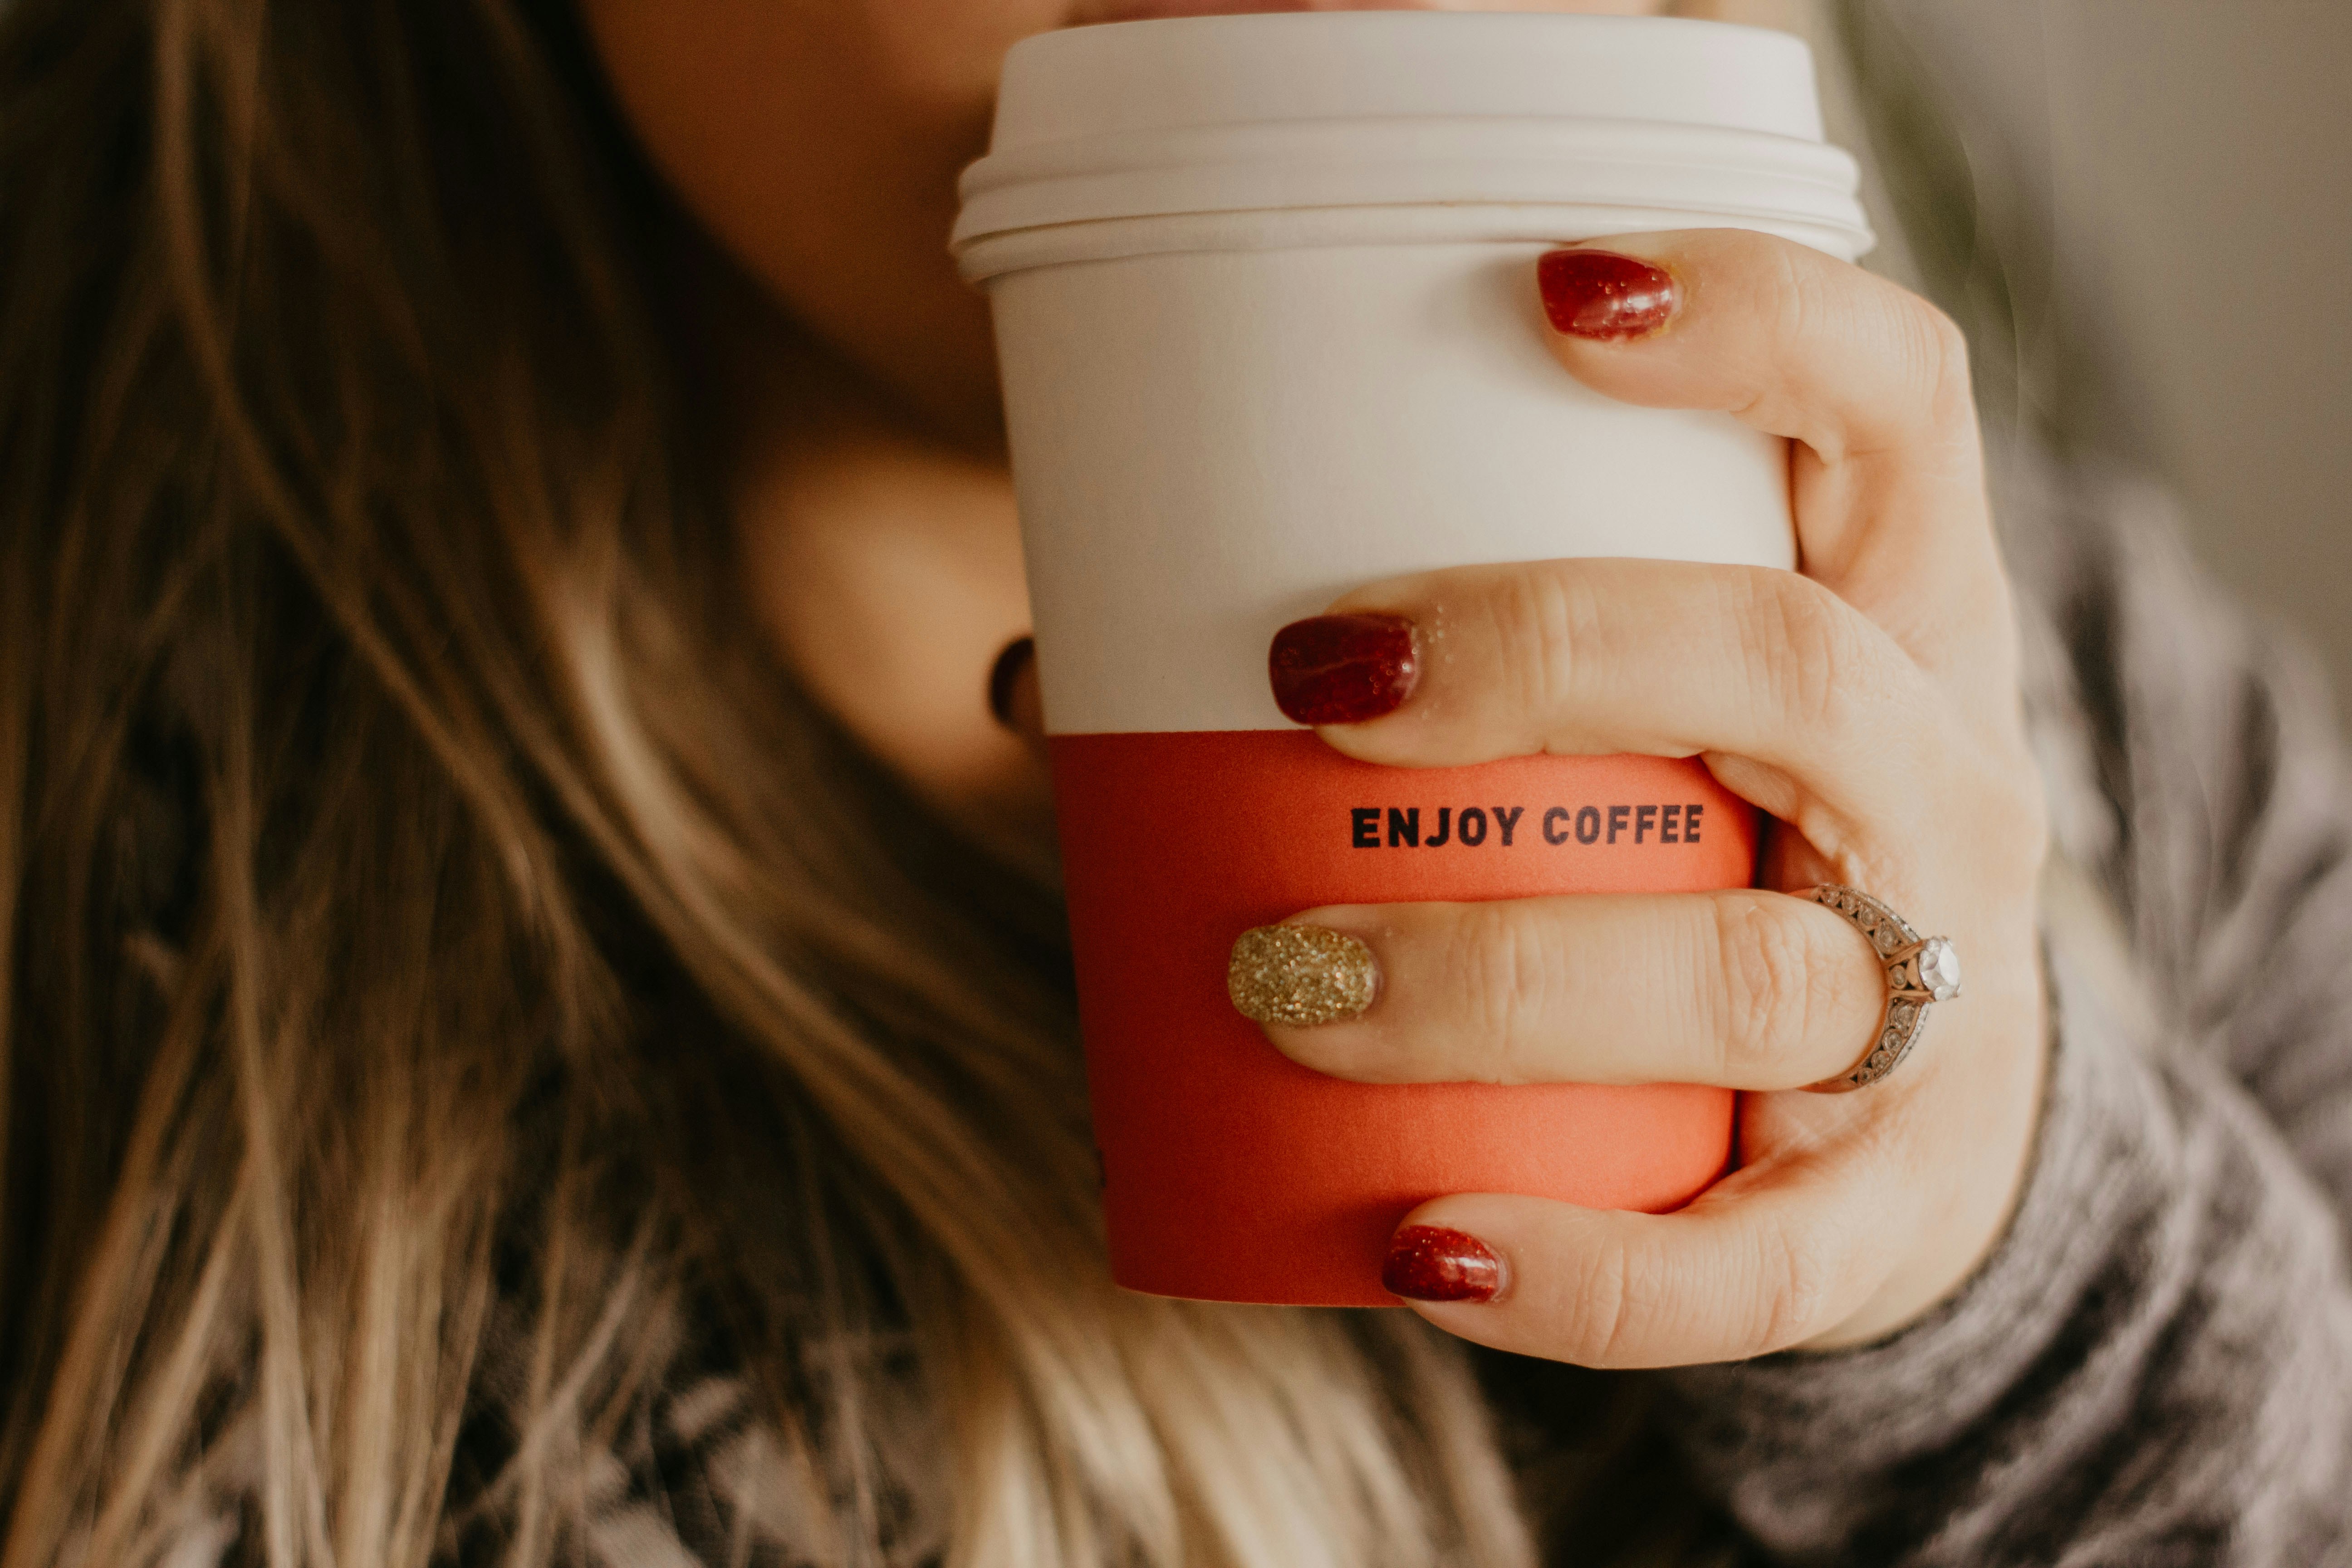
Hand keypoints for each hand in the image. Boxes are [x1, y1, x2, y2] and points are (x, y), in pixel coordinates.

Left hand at [1246, 232, 2048, 1364]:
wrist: (1897, 1120)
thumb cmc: (1700, 848)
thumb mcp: (1637, 716)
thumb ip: (1403, 662)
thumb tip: (1038, 675)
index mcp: (1897, 608)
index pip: (1892, 402)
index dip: (1753, 322)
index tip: (1546, 292)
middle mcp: (1946, 782)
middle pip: (1799, 671)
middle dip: (1549, 653)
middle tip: (1316, 679)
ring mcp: (1937, 1002)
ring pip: (1756, 972)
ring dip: (1497, 969)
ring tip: (1282, 983)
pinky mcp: (1888, 1206)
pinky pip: (1761, 1258)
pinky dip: (1587, 1267)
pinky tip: (1424, 1250)